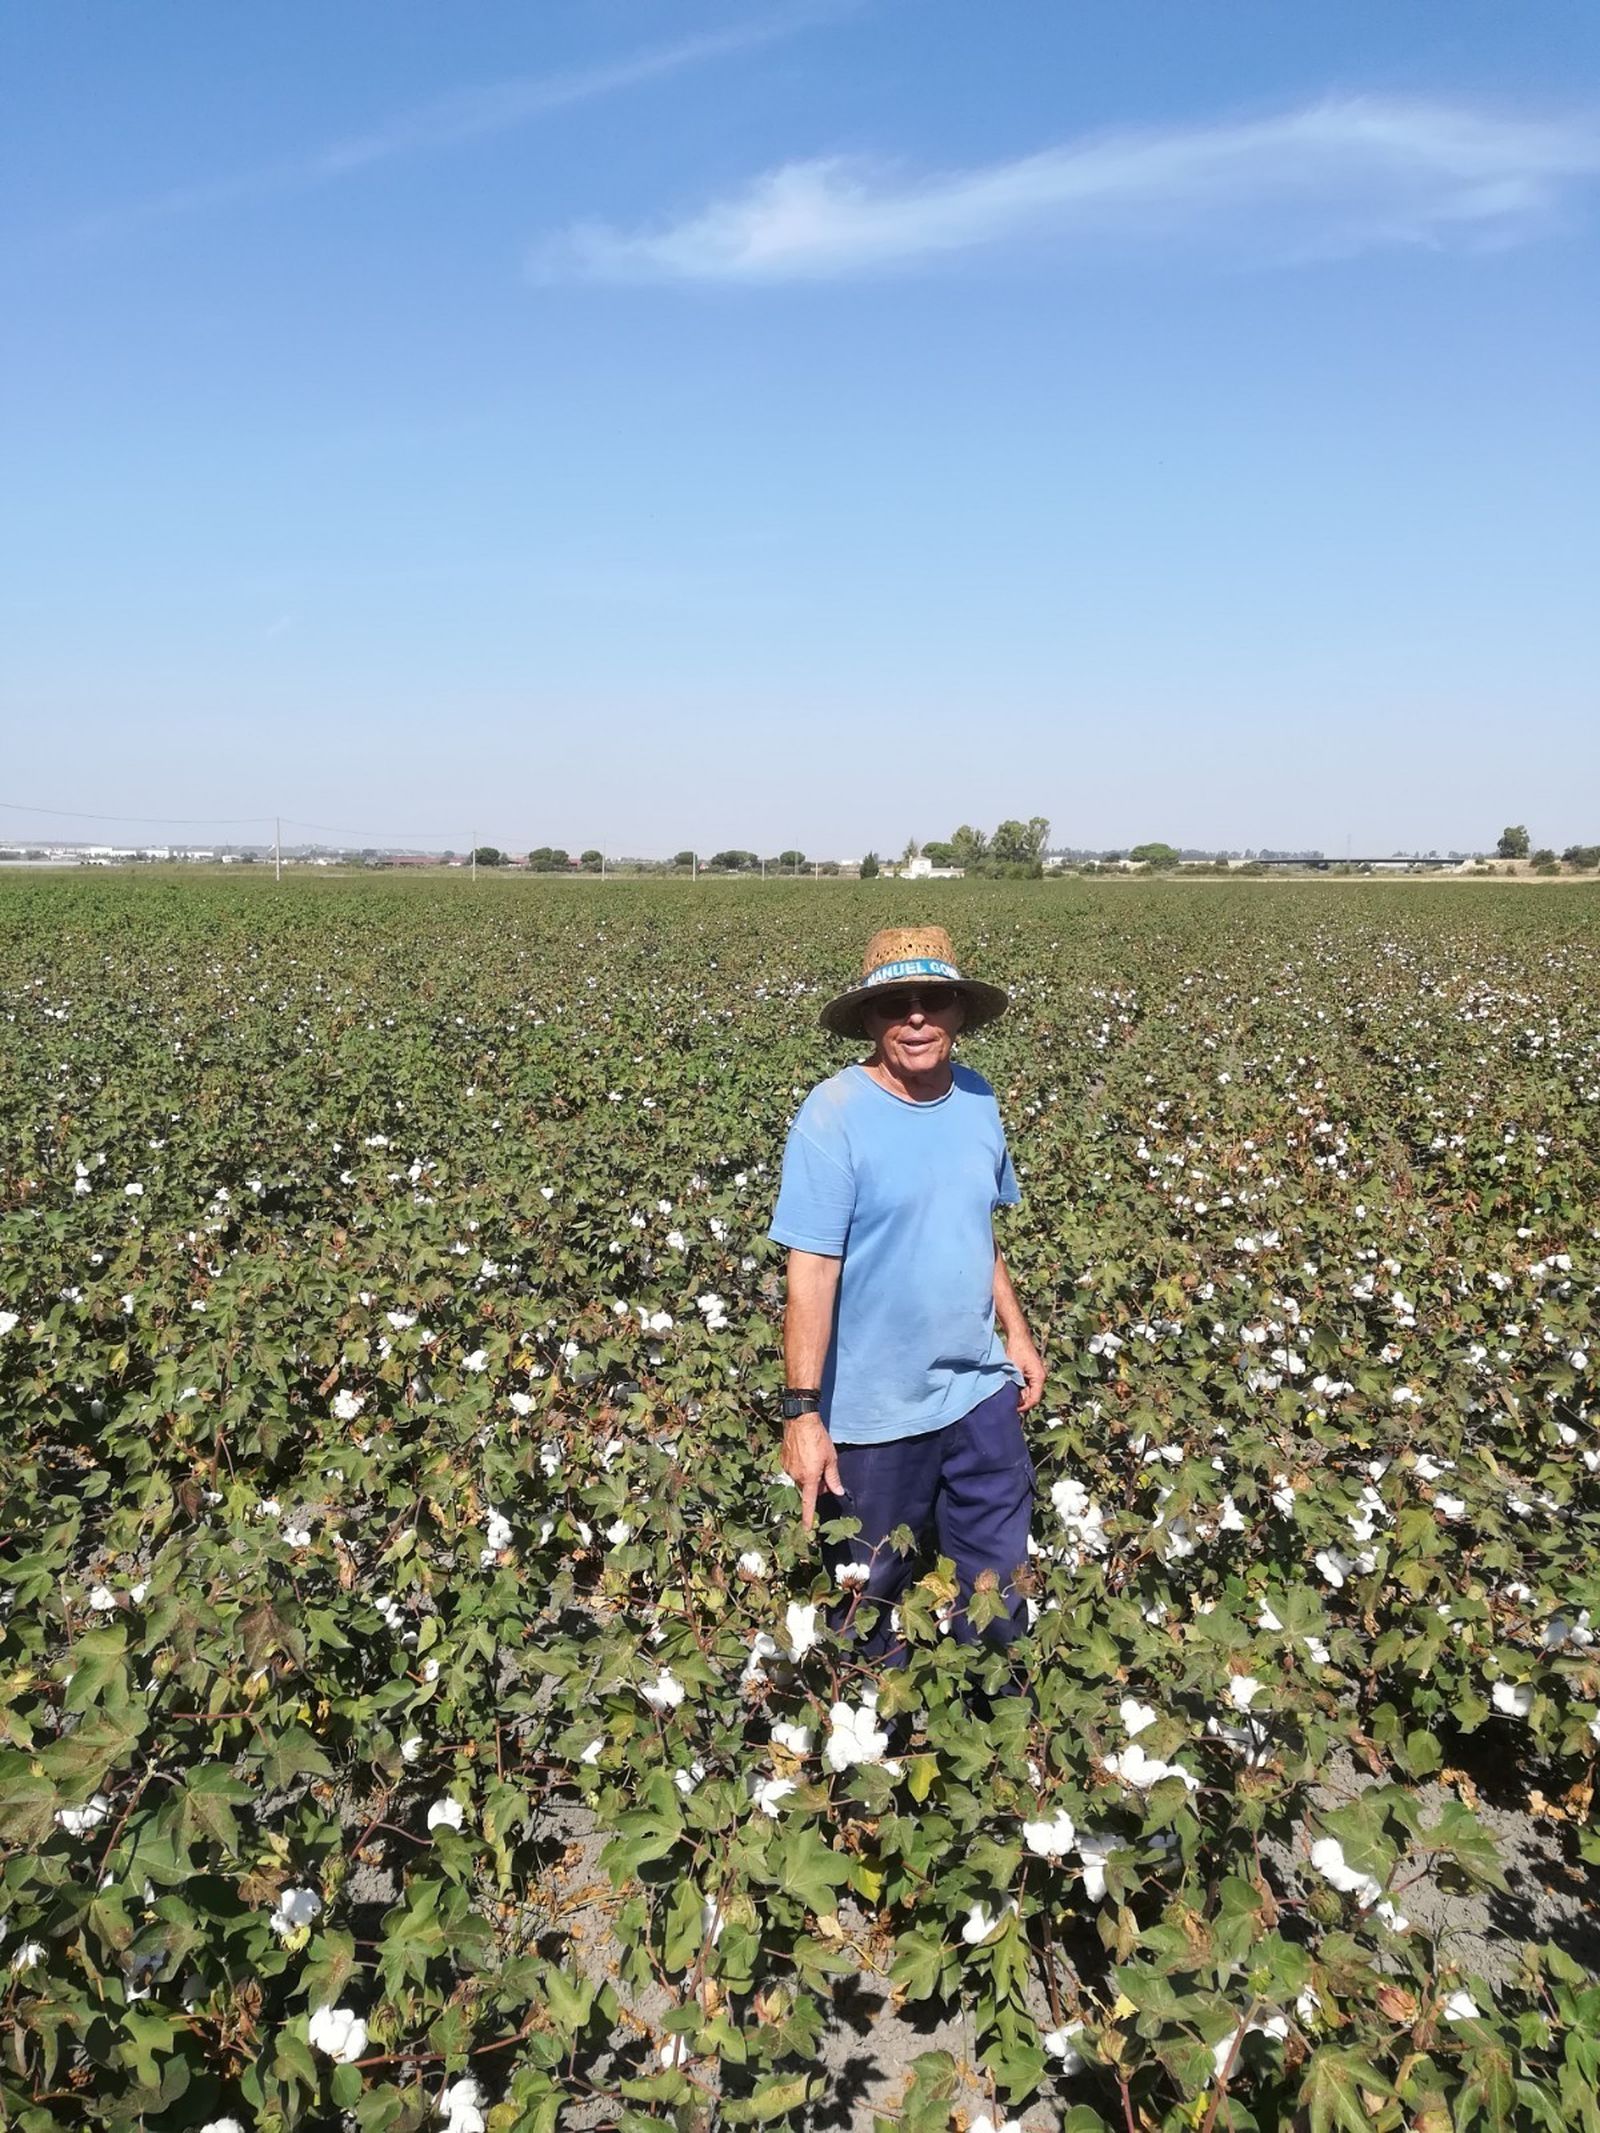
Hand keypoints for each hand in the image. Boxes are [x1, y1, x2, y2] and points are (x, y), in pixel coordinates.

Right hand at [782, 1412, 842, 1529]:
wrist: (800, 1421)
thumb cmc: (818, 1439)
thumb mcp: (831, 1458)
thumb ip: (833, 1478)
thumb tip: (838, 1492)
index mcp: (809, 1477)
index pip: (809, 1502)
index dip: (808, 1517)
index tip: (806, 1529)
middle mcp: (796, 1476)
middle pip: (806, 1488)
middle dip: (816, 1486)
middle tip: (825, 1473)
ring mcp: (787, 1468)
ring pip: (800, 1479)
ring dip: (808, 1476)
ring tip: (814, 1459)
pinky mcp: (782, 1460)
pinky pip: (793, 1470)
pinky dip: (800, 1468)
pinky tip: (805, 1455)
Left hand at [1007, 1330, 1045, 1413]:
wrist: (1018, 1335)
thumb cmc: (1016, 1349)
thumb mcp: (1014, 1369)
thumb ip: (1014, 1384)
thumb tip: (1010, 1399)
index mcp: (1039, 1377)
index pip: (1034, 1399)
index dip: (1024, 1406)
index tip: (1013, 1410)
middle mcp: (1040, 1377)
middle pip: (1032, 1396)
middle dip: (1020, 1401)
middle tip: (1007, 1403)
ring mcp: (1036, 1375)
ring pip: (1028, 1391)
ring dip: (1019, 1394)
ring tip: (1007, 1394)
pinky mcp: (1031, 1372)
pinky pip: (1026, 1385)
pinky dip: (1019, 1387)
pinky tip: (1010, 1386)